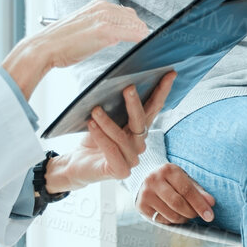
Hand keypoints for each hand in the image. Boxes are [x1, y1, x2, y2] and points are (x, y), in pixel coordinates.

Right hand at [2, 0, 148, 97]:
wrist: (43, 48)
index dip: (134, 26)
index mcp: (96, 5)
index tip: (139, 36)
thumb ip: (98, 27)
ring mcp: (103, 18)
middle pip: (132, 16)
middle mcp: (101, 7)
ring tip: (146, 46)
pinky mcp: (104, 30)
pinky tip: (143, 45)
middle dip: (139, 30)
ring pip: (135, 23)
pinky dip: (141, 38)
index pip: (125, 12)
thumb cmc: (60, 43)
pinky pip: (132, 33)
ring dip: (142, 35)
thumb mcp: (83, 28)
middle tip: (144, 43)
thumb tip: (114, 35)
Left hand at [46, 72, 175, 192]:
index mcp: (138, 129)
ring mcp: (132, 159)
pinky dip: (101, 137)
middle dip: (134, 104)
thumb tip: (117, 83)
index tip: (170, 74)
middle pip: (141, 121)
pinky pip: (112, 151)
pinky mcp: (121, 171)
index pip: (153, 108)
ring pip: (123, 137)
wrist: (77, 164)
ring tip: (95, 110)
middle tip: (128, 88)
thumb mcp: (103, 118)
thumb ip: (113, 106)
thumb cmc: (92, 139)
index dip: (162, 92)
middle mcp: (139, 144)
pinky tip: (91, 125)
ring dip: (108, 122)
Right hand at [137, 163, 215, 225]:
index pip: (187, 190)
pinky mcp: (141, 206)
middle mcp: (154, 180)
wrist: (146, 177)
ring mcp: (146, 193)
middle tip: (197, 215)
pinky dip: (172, 221)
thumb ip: (198, 191)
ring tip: (186, 214)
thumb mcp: (185, 179)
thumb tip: (210, 203)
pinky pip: (162, 220)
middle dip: (192, 213)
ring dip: (183, 218)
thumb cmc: (170, 179)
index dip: (200, 204)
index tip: (209, 215)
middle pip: (178, 204)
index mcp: (168, 170)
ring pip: (171, 215)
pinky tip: (174, 214)